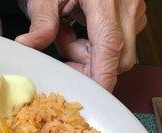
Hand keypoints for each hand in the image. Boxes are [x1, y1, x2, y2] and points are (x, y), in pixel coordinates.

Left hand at [16, 0, 146, 90]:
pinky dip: (96, 45)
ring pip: (118, 53)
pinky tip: (78, 30)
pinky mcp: (132, 12)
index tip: (89, 94)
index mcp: (106, 1)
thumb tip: (27, 45)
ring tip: (66, 34)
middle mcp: (127, 6)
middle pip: (119, 58)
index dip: (101, 76)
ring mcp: (133, 9)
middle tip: (63, 56)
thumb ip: (41, 22)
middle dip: (90, 67)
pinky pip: (118, 42)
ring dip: (90, 55)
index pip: (110, 47)